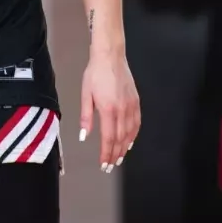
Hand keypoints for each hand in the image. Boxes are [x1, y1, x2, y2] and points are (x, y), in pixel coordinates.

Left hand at [77, 52, 140, 170]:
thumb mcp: (85, 94)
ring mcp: (131, 106)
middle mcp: (122, 110)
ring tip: (120, 158)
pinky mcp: (136, 101)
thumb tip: (84, 136)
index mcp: (108, 109)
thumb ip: (86, 117)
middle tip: (111, 166)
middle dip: (115, 155)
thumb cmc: (95, 73)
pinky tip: (130, 141)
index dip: (106, 154)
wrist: (110, 56)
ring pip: (130, 133)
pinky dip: (134, 135)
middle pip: (120, 139)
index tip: (104, 164)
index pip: (108, 138)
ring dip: (125, 148)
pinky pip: (137, 123)